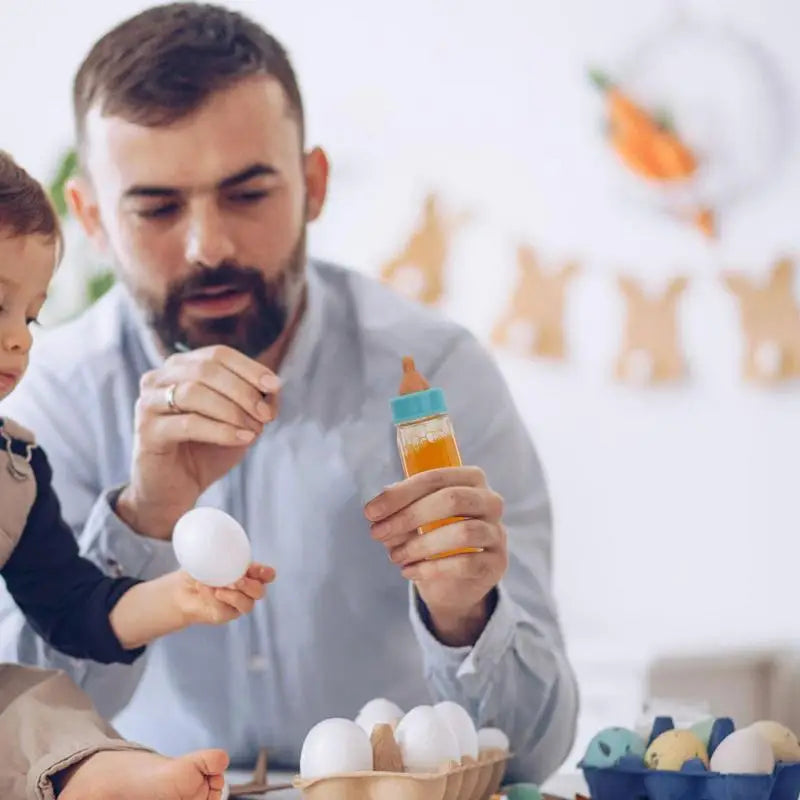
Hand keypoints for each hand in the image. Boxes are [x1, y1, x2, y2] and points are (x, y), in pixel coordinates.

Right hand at [116, 345, 280, 538]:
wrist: (174, 490)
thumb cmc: (205, 452)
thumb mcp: (238, 422)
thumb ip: (254, 402)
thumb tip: (273, 388)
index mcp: (180, 367)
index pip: (218, 354)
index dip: (250, 368)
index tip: (275, 386)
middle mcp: (159, 378)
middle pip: (207, 369)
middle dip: (243, 391)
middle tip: (266, 415)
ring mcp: (149, 403)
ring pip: (195, 392)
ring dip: (233, 411)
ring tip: (255, 430)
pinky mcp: (147, 431)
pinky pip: (189, 423)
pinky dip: (221, 430)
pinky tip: (242, 439)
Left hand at [175, 563, 275, 625]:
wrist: (181, 588)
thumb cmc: (199, 569)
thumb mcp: (211, 557)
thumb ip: (221, 554)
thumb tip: (222, 546)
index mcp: (249, 573)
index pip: (267, 575)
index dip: (266, 573)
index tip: (258, 569)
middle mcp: (246, 590)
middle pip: (260, 591)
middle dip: (250, 586)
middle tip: (237, 580)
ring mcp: (237, 604)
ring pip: (247, 604)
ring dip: (234, 596)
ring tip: (219, 588)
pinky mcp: (225, 615)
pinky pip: (226, 610)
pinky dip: (215, 599)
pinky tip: (205, 589)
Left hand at [365, 467, 507, 645]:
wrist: (455, 583)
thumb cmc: (434, 538)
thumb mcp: (414, 520)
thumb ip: (400, 510)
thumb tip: (377, 509)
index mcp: (469, 479)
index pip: (435, 478)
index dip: (401, 493)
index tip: (371, 511)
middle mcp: (490, 501)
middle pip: (452, 500)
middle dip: (409, 516)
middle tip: (378, 533)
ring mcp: (497, 532)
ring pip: (462, 533)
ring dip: (421, 545)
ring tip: (395, 556)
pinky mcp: (497, 563)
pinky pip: (467, 563)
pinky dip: (432, 568)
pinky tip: (410, 571)